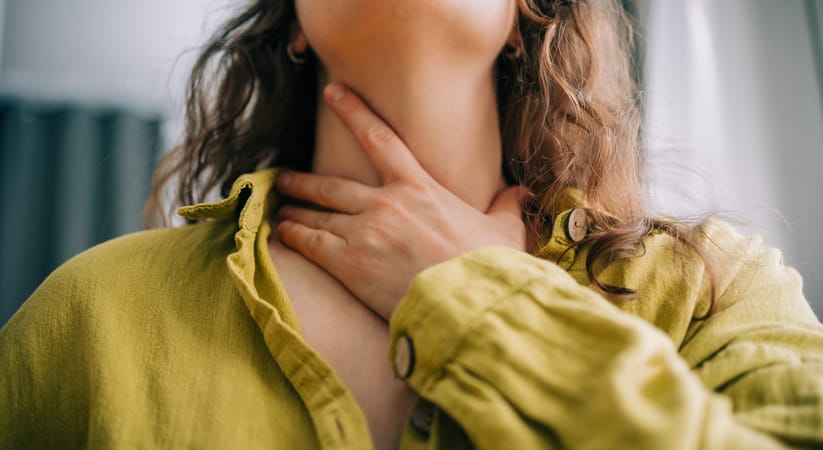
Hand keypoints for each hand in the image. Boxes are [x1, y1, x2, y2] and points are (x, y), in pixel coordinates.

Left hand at [276, 83, 528, 320]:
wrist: (468, 303)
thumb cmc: (487, 266)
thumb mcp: (503, 230)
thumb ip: (506, 206)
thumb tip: (520, 193)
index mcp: (419, 188)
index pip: (379, 139)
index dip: (353, 111)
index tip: (332, 93)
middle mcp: (385, 203)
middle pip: (331, 184)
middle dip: (303, 181)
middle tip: (284, 177)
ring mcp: (364, 232)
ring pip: (316, 213)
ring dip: (295, 209)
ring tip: (280, 208)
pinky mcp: (349, 263)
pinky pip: (310, 242)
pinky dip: (293, 235)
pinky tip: (281, 233)